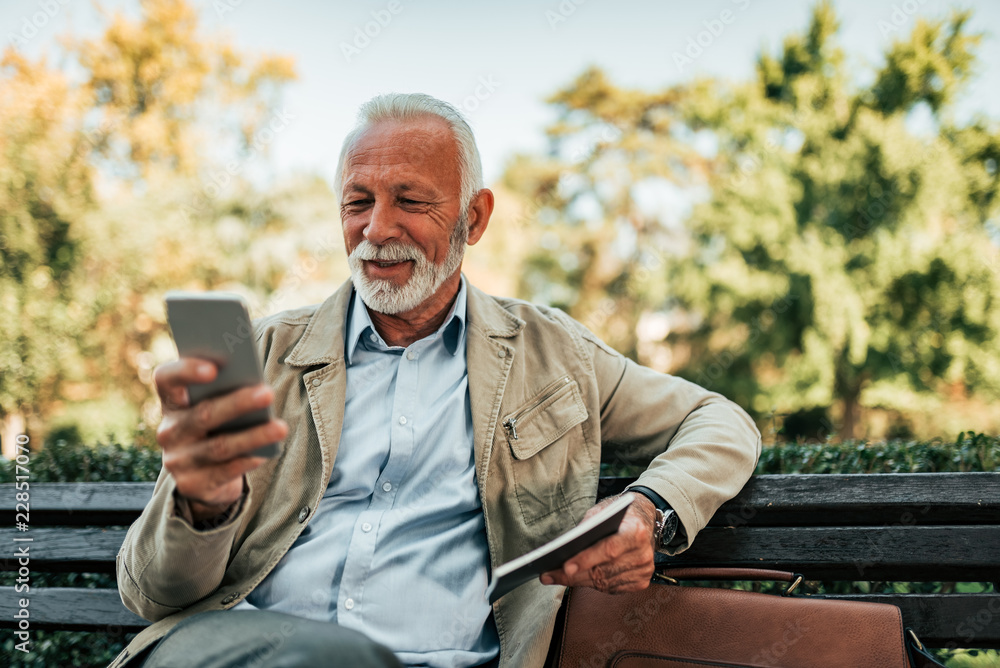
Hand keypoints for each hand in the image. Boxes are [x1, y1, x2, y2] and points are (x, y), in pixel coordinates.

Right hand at [154, 358, 287, 521]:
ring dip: (253, 436)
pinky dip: (247, 460)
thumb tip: (256, 384)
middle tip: (268, 393)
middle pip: (203, 414)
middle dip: (238, 403)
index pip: (166, 379)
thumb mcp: (216, 407)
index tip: (213, 369)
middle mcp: (169, 431)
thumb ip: (226, 392)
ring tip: (280, 428)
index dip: (186, 371)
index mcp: (172, 402)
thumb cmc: (218, 427)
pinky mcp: (191, 484)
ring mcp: (178, 460)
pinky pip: (224, 472)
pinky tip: (266, 453)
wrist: (205, 477)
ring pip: (219, 446)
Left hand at [539, 493, 657, 593]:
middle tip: (548, 575)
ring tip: (556, 577)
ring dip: (578, 581)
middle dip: (573, 575)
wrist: (644, 520)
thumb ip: (587, 527)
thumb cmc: (620, 515)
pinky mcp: (641, 582)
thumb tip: (565, 548)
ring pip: (604, 583)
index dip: (586, 559)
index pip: (608, 549)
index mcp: (636, 531)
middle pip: (603, 570)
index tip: (565, 567)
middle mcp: (643, 554)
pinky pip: (611, 588)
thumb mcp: (603, 511)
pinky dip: (592, 585)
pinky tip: (576, 579)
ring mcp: (643, 570)